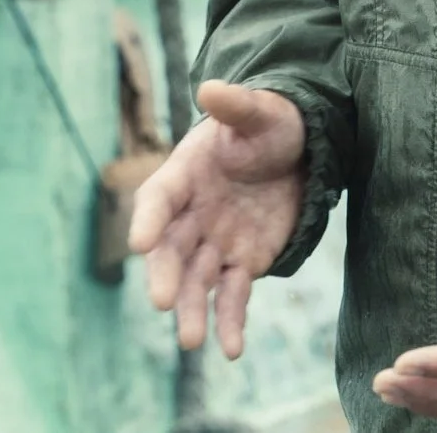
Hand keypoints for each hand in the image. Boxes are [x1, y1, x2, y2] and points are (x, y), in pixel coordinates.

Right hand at [127, 80, 307, 358]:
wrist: (296, 149)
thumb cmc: (269, 124)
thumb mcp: (260, 110)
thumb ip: (236, 105)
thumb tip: (210, 88)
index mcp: (184, 173)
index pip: (158, 197)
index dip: (148, 218)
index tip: (140, 241)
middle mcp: (191, 213)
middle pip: (170, 249)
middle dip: (165, 275)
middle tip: (163, 302)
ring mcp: (215, 241)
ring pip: (197, 280)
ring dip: (193, 310)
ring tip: (192, 341)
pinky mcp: (243, 262)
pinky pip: (233, 295)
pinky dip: (230, 321)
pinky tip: (231, 349)